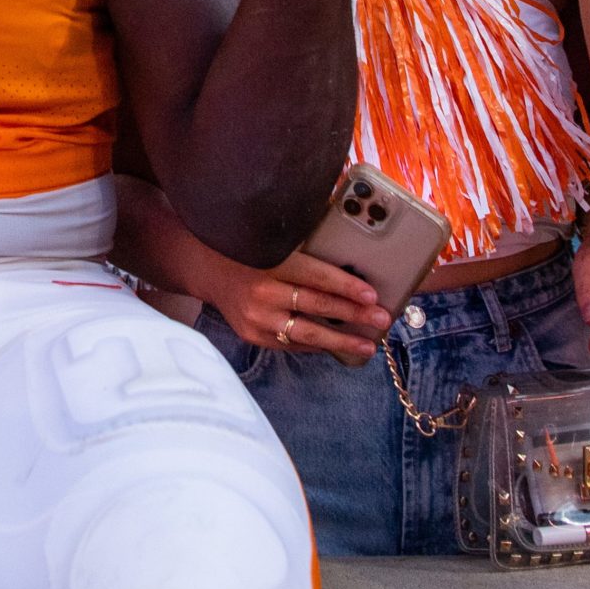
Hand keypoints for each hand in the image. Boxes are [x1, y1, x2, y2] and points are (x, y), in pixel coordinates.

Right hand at [204, 249, 391, 361]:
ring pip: (307, 334)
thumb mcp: (274, 241)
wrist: (207, 268)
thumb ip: (305, 249)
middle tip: (382, 319)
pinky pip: (291, 344)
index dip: (347, 287)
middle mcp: (263, 292)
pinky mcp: (253, 335)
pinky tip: (337, 347)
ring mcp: (257, 318)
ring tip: (367, 345)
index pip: (317, 277)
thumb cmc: (250, 249)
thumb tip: (348, 258)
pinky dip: (316, 346)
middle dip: (354, 315)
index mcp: (271, 261)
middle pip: (317, 306)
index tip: (373, 296)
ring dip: (341, 341)